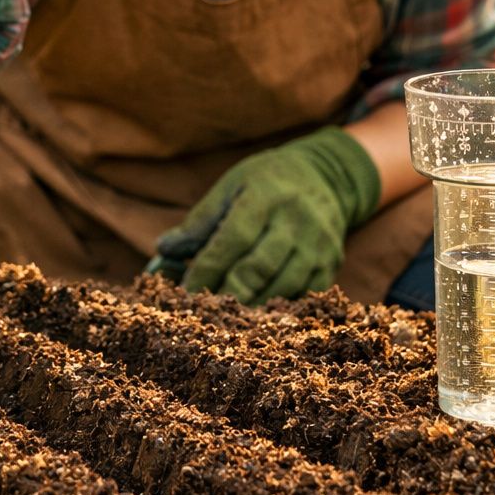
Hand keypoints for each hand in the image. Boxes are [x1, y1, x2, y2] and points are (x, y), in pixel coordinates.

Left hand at [149, 128, 380, 304]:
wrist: (324, 176)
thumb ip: (199, 221)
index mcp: (266, 196)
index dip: (208, 269)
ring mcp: (318, 244)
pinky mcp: (330, 263)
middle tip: (203, 311)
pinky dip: (278, 308)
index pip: (233, 239)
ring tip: (225, 318)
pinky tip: (257, 314)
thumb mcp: (230, 187)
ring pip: (282, 287)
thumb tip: (163, 250)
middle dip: (227, 293)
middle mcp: (297, 219)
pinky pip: (303, 296)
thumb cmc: (265, 183)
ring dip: (250, 306)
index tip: (186, 292)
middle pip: (258, 267)